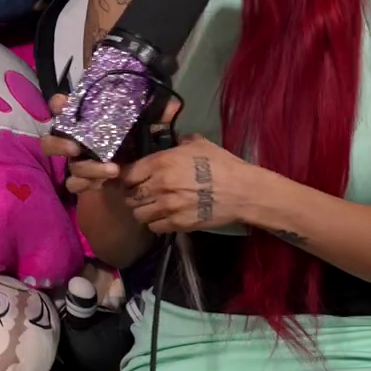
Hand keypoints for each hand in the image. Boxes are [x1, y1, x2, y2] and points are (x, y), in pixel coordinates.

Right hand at [40, 93, 180, 195]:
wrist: (138, 176)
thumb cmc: (135, 142)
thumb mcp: (146, 127)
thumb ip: (156, 116)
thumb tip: (173, 104)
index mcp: (86, 120)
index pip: (64, 107)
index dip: (59, 104)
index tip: (63, 102)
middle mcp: (76, 139)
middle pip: (53, 139)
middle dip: (60, 143)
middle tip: (76, 147)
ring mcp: (76, 161)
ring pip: (69, 165)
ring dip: (88, 168)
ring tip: (112, 170)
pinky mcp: (82, 180)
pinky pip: (74, 184)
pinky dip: (87, 184)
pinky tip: (103, 184)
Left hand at [123, 134, 263, 233]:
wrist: (242, 191)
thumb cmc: (222, 164)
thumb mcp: (198, 144)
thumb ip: (178, 142)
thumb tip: (171, 143)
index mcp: (161, 162)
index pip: (128, 173)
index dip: (127, 176)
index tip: (132, 178)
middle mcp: (159, 185)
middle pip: (130, 195)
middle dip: (133, 194)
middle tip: (141, 193)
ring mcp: (168, 206)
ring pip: (138, 213)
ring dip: (142, 210)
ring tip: (151, 207)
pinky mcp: (178, 224)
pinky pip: (154, 227)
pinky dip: (155, 223)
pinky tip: (162, 217)